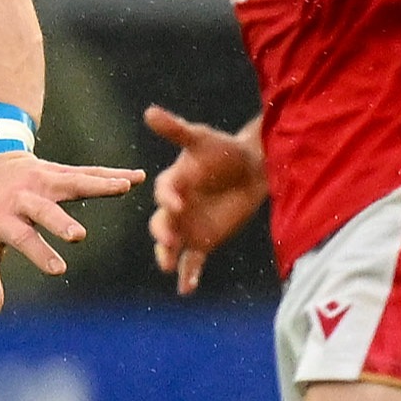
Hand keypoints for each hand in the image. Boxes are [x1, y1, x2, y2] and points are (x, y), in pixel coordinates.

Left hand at [0, 152, 144, 315]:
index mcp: (2, 218)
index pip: (21, 236)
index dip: (38, 252)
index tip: (58, 270)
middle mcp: (24, 197)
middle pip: (42, 209)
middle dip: (59, 222)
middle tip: (77, 236)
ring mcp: (43, 182)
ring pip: (71, 182)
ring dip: (98, 185)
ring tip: (124, 187)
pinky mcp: (59, 172)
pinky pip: (88, 173)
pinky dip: (112, 175)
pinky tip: (137, 178)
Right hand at [144, 104, 265, 295]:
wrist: (251, 170)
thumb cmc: (223, 150)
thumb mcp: (201, 138)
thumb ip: (176, 130)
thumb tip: (149, 111)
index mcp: (171, 183)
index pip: (165, 192)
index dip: (169, 198)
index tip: (175, 203)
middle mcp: (174, 208)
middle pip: (162, 224)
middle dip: (164, 233)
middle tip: (169, 240)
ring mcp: (187, 227)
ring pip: (172, 245)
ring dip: (168, 255)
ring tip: (168, 266)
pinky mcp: (203, 242)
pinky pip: (192, 261)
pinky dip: (188, 275)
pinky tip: (186, 289)